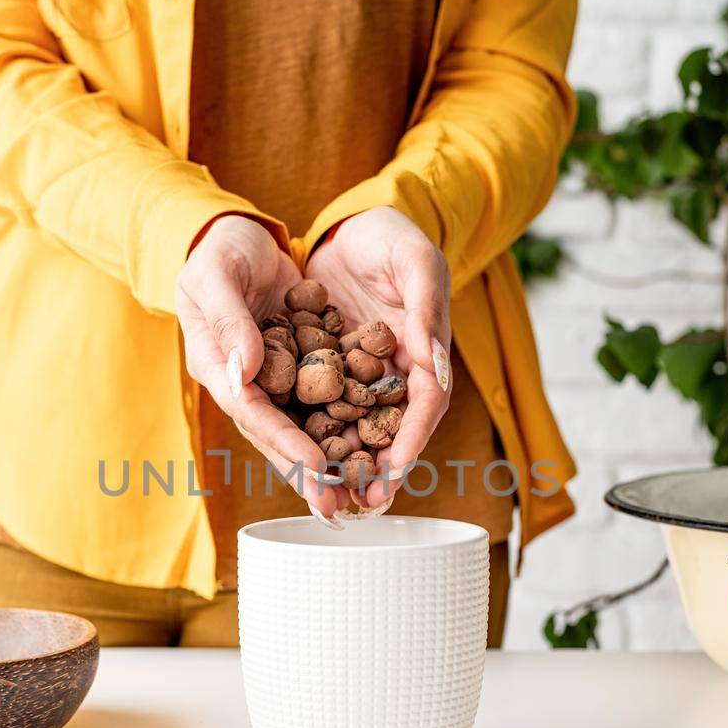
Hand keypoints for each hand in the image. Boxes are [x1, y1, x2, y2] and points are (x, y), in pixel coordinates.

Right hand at [175, 215, 344, 520]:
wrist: (239, 236)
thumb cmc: (218, 251)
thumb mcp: (215, 277)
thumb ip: (229, 322)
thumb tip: (245, 375)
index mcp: (218, 367)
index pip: (254, 415)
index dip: (284, 444)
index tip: (315, 469)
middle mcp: (244, 384)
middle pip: (278, 437)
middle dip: (308, 475)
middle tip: (337, 512)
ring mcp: (272, 379)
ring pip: (303, 429)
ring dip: (329, 464)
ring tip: (357, 498)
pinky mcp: (297, 368)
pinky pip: (323, 404)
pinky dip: (344, 428)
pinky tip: (371, 451)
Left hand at [306, 207, 451, 508]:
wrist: (350, 225)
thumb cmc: (391, 236)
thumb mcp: (415, 263)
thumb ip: (427, 311)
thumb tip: (433, 365)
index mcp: (424, 352)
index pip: (425, 406)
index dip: (411, 440)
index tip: (394, 470)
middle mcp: (395, 372)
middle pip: (390, 429)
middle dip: (377, 468)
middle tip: (360, 502)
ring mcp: (361, 374)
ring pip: (354, 427)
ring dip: (342, 461)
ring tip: (327, 495)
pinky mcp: (328, 369)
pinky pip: (319, 406)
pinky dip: (312, 433)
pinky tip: (294, 457)